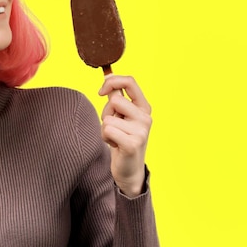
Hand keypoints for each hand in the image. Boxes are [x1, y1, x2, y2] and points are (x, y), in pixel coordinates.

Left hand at [98, 75, 151, 197]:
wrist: (129, 169)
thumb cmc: (122, 139)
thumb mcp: (121, 116)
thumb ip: (116, 97)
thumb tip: (108, 77)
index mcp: (144, 107)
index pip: (130, 82)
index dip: (112, 81)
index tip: (101, 91)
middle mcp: (145, 117)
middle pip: (115, 100)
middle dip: (106, 112)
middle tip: (113, 126)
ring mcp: (141, 131)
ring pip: (108, 118)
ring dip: (105, 128)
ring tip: (114, 137)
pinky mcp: (132, 144)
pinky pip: (107, 130)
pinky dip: (105, 137)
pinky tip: (115, 145)